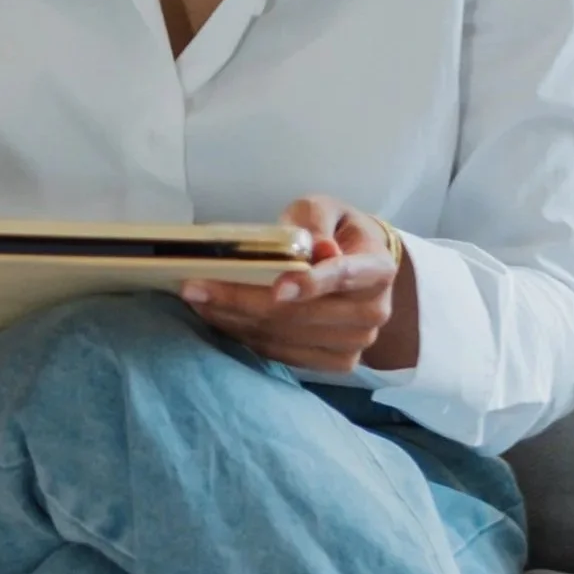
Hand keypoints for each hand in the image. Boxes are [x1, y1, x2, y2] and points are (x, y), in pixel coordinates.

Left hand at [178, 195, 405, 374]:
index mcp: (378, 268)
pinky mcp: (338, 363)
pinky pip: (284, 354)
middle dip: (243, 300)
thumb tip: (314, 248)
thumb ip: (314, 222)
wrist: (359, 266)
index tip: (278, 287)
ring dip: (236, 320)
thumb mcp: (325, 210)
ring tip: (198, 300)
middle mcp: (373, 311)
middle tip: (195, 288)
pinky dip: (248, 336)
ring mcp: (357, 343)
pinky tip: (220, 317)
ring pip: (286, 336)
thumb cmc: (335, 231)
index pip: (344, 276)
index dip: (311, 283)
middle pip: (302, 313)